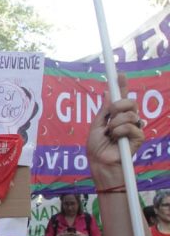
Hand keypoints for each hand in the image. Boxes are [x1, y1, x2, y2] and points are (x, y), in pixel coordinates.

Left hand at [87, 72, 145, 188]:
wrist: (99, 162)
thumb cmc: (97, 147)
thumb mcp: (97, 125)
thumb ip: (104, 109)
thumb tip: (107, 92)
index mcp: (116, 116)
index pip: (121, 98)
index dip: (121, 85)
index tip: (119, 74)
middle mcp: (127, 120)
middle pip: (129, 102)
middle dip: (118, 106)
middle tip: (110, 117)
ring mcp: (134, 128)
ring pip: (130, 114)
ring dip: (116, 123)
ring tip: (110, 134)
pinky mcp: (139, 138)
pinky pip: (132, 127)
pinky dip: (120, 131)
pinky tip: (116, 139)